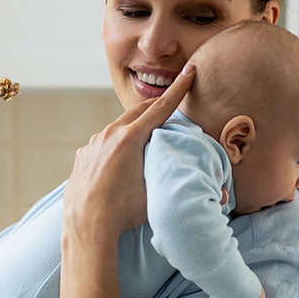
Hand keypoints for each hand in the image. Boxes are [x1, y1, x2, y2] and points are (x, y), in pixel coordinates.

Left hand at [63, 64, 195, 241]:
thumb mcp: (155, 192)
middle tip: (171, 104)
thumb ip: (175, 177)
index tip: (189, 71)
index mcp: (130, 139)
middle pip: (139, 111)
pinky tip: (121, 161)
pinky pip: (104, 143)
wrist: (86, 226)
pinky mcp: (83, 155)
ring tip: (146, 139)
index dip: (178, 89)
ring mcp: (93, 144)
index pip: (161, 108)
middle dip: (157, 105)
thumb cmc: (124, 213)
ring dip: (135, 127)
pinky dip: (117, 144)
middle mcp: (109, 135)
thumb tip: (215, 190)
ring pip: (119, 127)